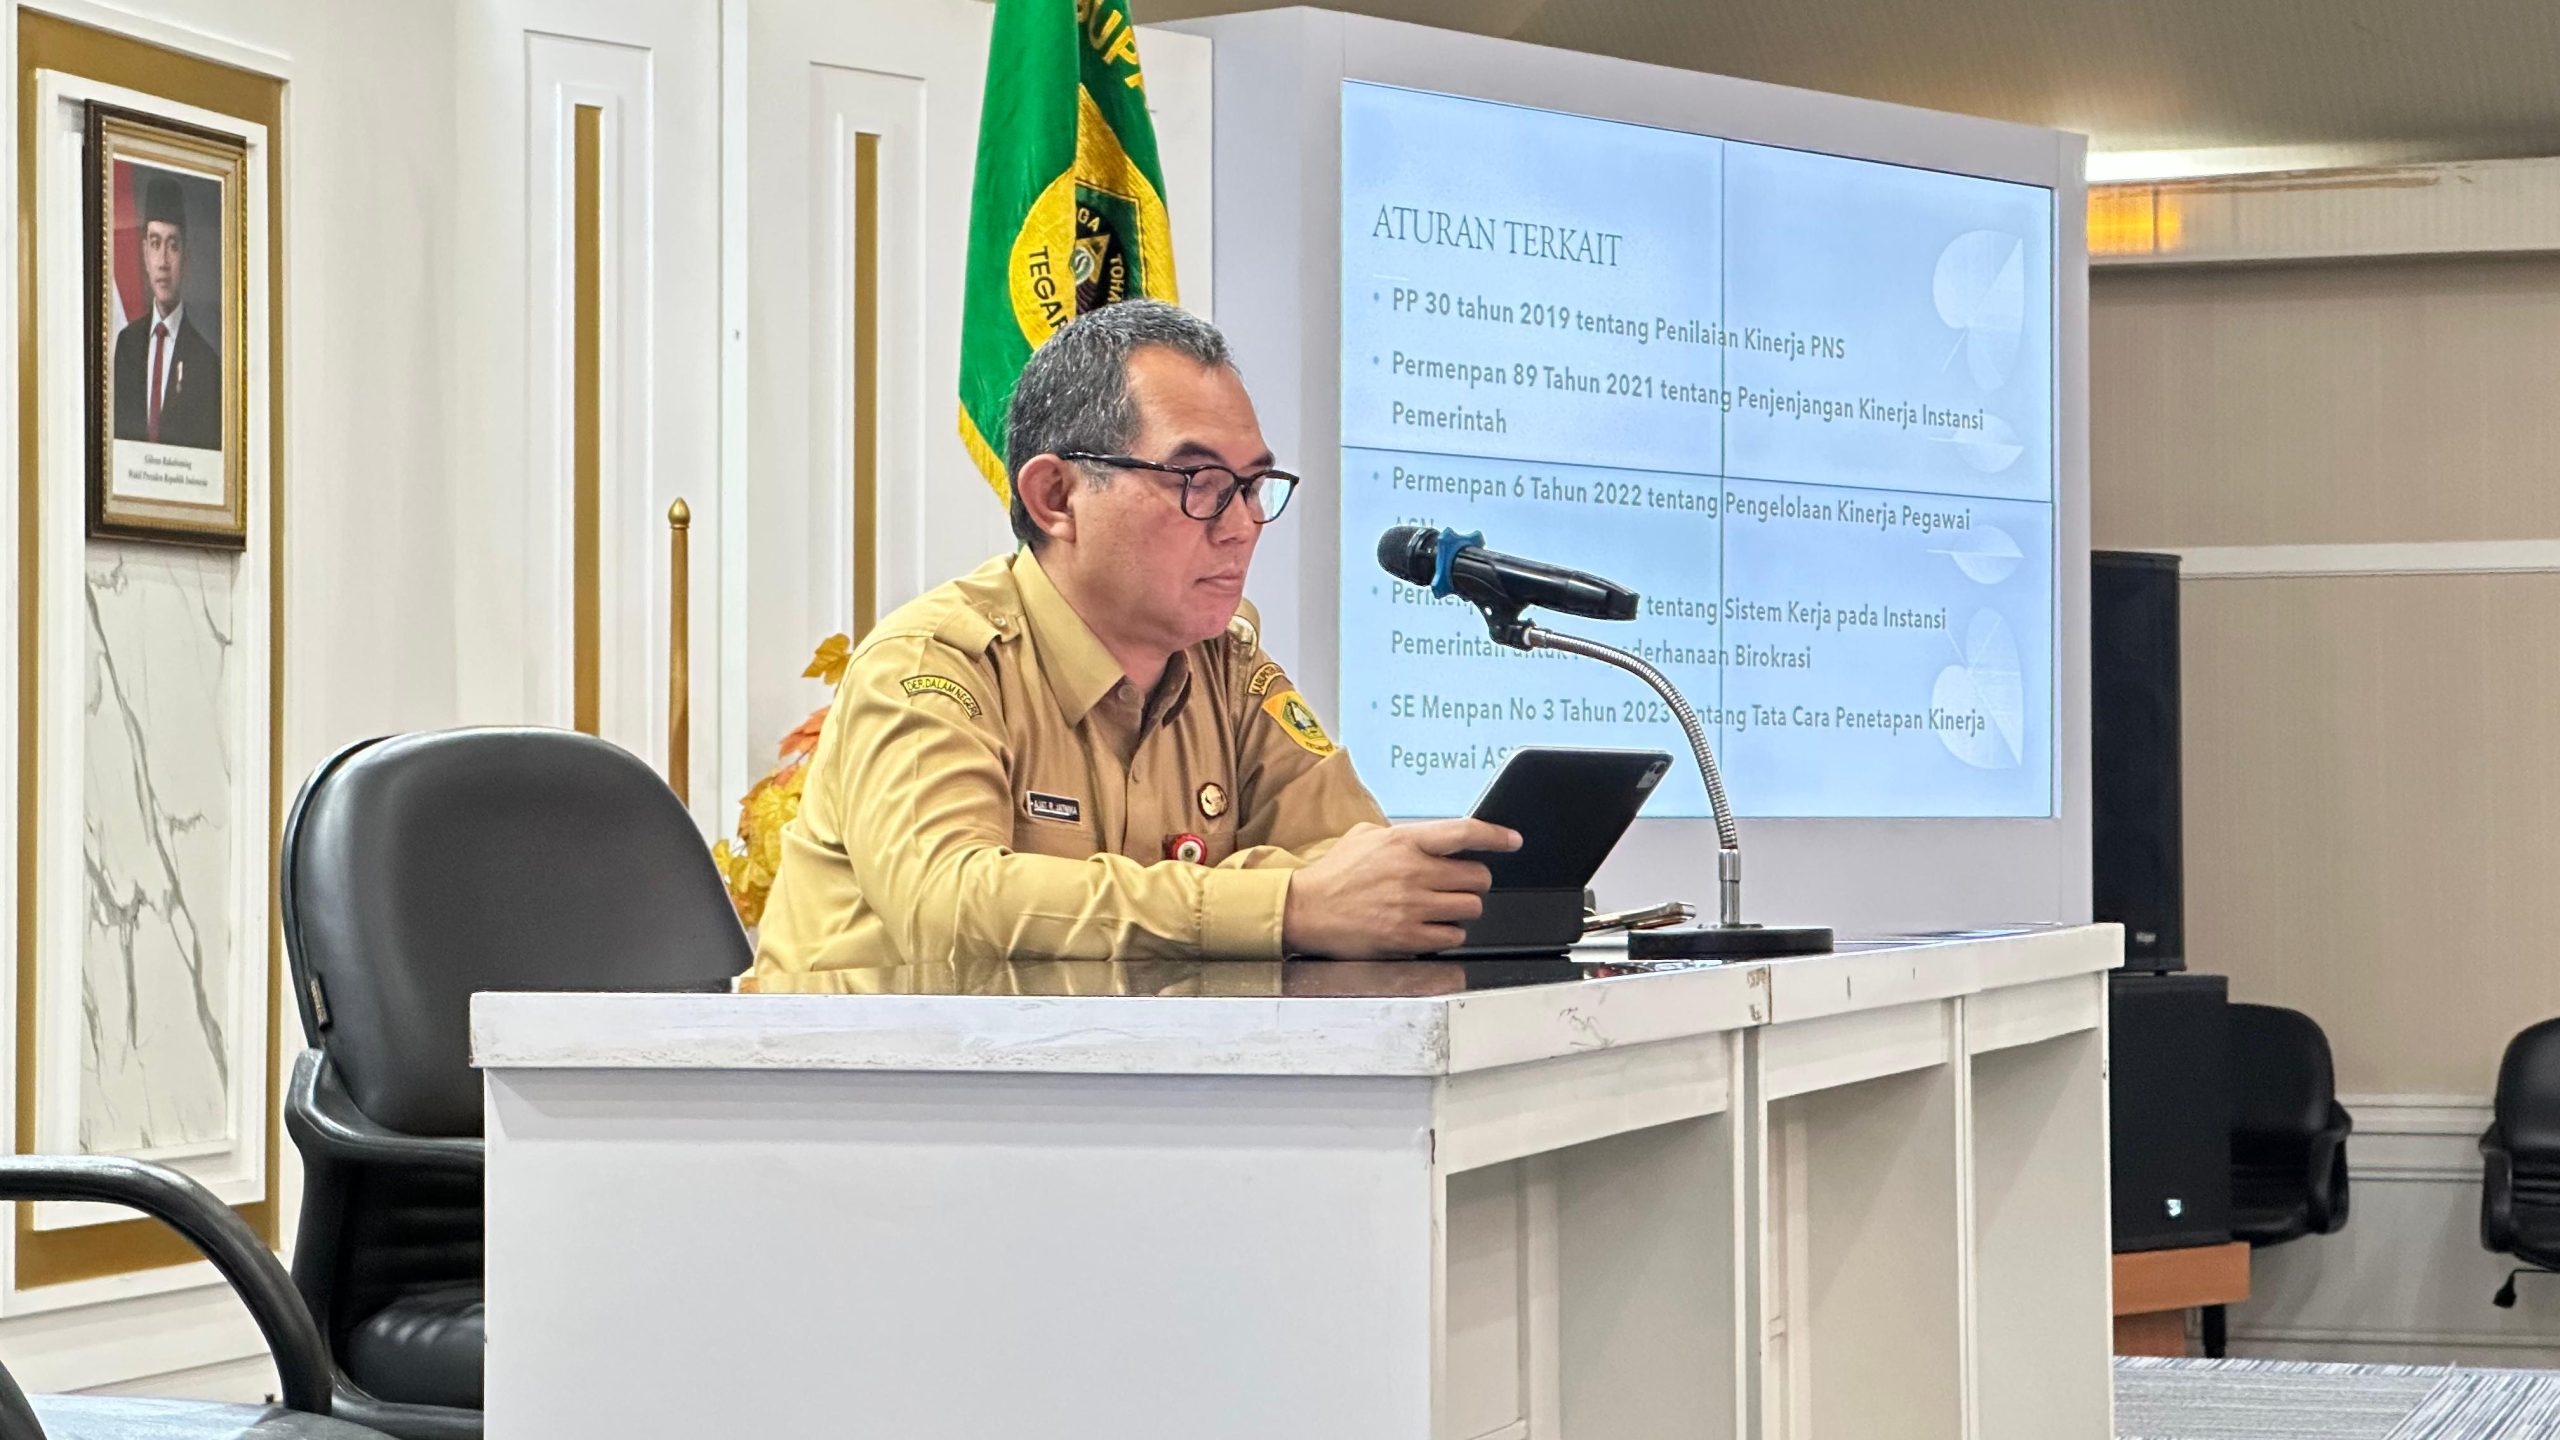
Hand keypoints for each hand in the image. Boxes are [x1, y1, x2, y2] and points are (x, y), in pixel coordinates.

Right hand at [1281, 819, 1522, 959]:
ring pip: (1470, 907)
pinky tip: (1431, 927)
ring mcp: (1412, 906)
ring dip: (1462, 908)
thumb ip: (1402, 835)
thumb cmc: (1334, 874)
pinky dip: (1448, 933)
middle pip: (1477, 877)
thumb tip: (1431, 838)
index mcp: (1404, 842)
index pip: (1464, 833)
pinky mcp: (1407, 936)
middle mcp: (1413, 872)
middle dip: (1474, 881)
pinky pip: (1452, 936)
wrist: (1305, 910)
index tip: (1513, 841)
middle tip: (1460, 885)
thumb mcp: (1365, 837)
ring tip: (1441, 907)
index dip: (1496, 836)